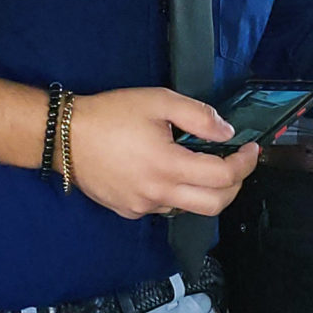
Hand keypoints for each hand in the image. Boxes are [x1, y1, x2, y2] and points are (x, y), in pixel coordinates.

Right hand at [66, 87, 261, 220]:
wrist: (61, 135)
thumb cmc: (109, 114)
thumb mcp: (158, 101)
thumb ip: (198, 116)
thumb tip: (227, 133)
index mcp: (167, 167)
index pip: (223, 177)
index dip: (245, 164)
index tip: (251, 149)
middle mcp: (157, 194)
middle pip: (214, 204)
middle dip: (235, 185)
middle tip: (237, 164)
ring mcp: (141, 206)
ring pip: (188, 207)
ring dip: (204, 190)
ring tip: (201, 164)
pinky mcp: (127, 210)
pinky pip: (163, 207)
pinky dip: (177, 193)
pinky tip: (167, 172)